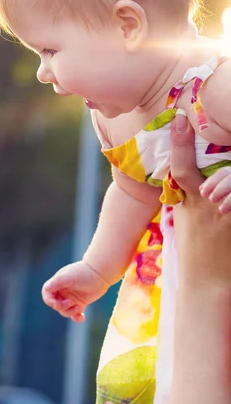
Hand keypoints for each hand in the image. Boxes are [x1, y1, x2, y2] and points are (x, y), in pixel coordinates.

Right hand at [41, 260, 108, 322]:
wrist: (100, 274)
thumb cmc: (83, 272)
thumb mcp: (68, 276)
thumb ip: (56, 282)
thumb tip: (46, 289)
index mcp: (57, 283)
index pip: (47, 293)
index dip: (49, 301)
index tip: (56, 305)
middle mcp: (63, 291)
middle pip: (55, 304)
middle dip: (62, 307)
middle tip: (70, 303)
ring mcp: (71, 298)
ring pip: (64, 311)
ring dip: (70, 312)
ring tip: (78, 307)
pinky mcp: (80, 304)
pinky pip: (75, 315)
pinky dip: (77, 318)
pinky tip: (82, 317)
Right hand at [170, 113, 230, 287]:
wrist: (208, 284)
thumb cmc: (196, 251)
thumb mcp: (184, 219)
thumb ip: (188, 195)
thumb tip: (192, 173)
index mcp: (187, 200)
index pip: (180, 166)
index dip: (178, 142)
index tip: (179, 119)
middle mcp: (205, 204)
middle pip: (220, 171)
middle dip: (224, 169)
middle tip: (222, 131)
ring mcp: (224, 214)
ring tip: (226, 194)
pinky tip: (230, 201)